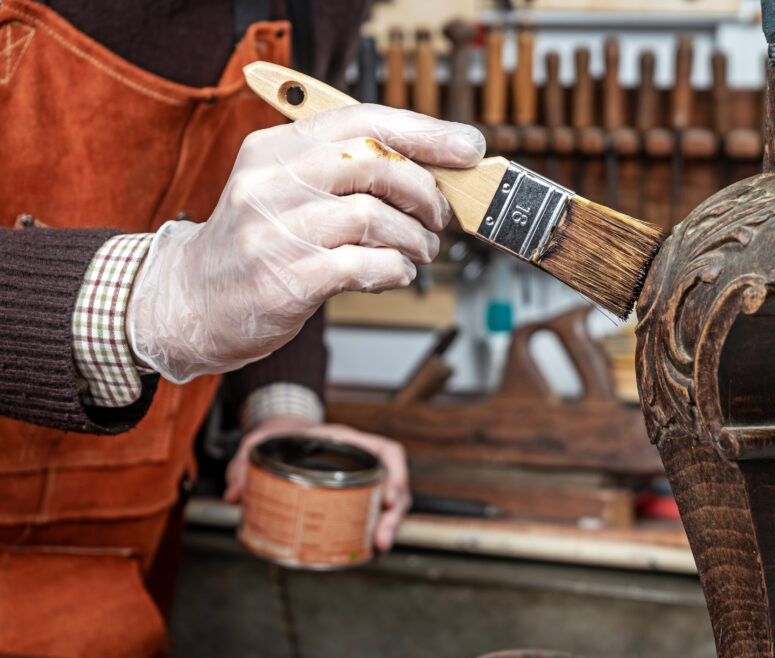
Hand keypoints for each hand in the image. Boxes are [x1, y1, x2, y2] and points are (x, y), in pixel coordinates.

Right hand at [127, 104, 484, 381]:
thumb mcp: (284, 190)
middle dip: (425, 191)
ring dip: (415, 238)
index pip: (362, 120)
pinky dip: (396, 269)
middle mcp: (271, 182)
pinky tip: (396, 272)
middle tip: (439, 216)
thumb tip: (430, 169)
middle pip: (375, 162)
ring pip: (375, 217)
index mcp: (275, 149)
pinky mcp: (286, 279)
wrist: (189, 301)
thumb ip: (343, 172)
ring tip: (418, 250)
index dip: (425, 132)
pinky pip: (365, 265)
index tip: (466, 147)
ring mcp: (276, 231)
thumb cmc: (254, 246)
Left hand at [224, 415, 411, 552]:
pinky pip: (371, 518)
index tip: (387, 498)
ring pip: (388, 507)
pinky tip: (366, 554)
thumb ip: (243, 465)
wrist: (281, 437)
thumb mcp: (259, 444)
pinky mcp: (352, 501)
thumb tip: (233, 495)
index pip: (388, 452)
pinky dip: (372, 536)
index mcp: (348, 442)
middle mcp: (361, 462)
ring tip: (376, 552)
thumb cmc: (278, 437)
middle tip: (380, 543)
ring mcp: (360, 482)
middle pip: (393, 487)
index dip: (396, 474)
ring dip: (387, 529)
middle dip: (393, 516)